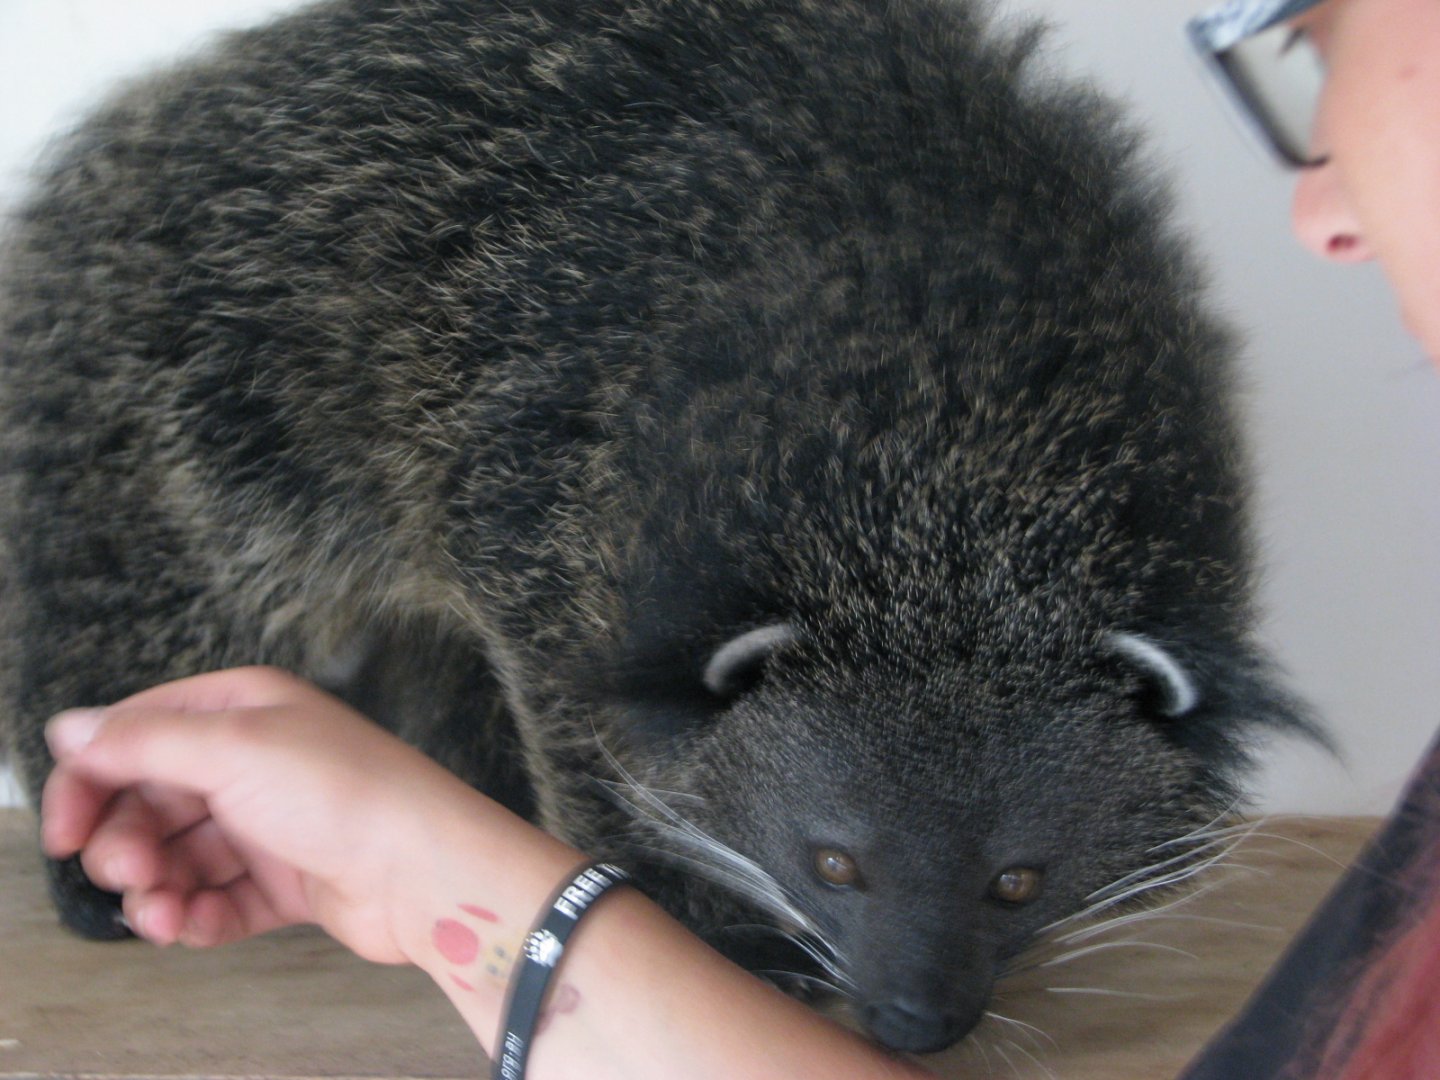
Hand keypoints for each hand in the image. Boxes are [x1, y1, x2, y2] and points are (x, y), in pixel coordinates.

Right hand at [41, 666, 474, 962]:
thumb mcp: (235, 748)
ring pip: (178, 858)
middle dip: (125, 843)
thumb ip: (145, 741)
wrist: (425, 870)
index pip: (135, 735)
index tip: (64, 831)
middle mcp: (252, 761)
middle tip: (129, 872)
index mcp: (241, 710)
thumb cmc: (344, 792)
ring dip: (155, 889)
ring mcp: (268, 824)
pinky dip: (194, 917)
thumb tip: (71, 728)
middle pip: (149, 802)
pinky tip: (188, 927)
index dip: (91, 780)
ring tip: (162, 911)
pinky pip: (215, 901)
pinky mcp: (284, 882)